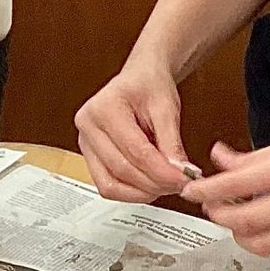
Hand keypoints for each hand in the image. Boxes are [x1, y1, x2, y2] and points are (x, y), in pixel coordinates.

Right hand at [75, 55, 192, 201]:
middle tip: (180, 184)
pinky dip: (130, 191)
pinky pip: (107, 185)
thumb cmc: (149, 85)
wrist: (140, 78)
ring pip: (111, 184)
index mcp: (104, 107)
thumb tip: (180, 174)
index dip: (162, 171)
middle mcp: (88, 126)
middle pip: (122, 170)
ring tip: (166, 185)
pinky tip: (150, 185)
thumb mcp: (166, 108)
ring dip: (141, 192)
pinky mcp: (90, 157)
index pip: (135, 151)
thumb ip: (172, 144)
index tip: (184, 179)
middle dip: (155, 184)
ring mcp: (85, 143)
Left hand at [183, 124, 269, 259]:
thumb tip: (220, 161)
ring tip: (238, 219)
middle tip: (212, 206)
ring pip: (262, 245)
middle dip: (218, 215)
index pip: (232, 188)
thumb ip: (255, 157)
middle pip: (241, 223)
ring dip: (242, 234)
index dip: (204, 191)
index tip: (190, 190)